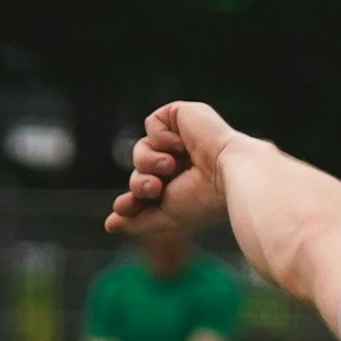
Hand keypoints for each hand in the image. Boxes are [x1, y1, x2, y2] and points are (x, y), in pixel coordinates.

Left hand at [108, 104, 236, 247]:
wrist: (230, 176)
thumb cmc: (205, 200)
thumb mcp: (166, 218)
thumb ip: (137, 221)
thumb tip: (110, 225)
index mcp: (184, 184)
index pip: (146, 189)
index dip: (133, 198)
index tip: (124, 208)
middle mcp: (183, 161)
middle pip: (139, 170)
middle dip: (139, 182)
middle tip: (154, 189)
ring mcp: (183, 138)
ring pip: (141, 149)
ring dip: (148, 162)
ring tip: (170, 167)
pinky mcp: (182, 115)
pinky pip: (151, 124)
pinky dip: (160, 138)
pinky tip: (180, 146)